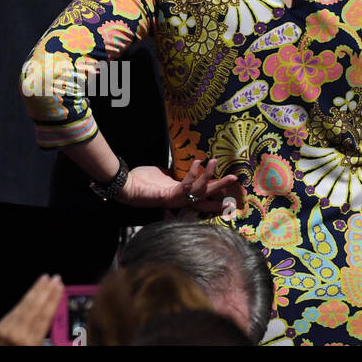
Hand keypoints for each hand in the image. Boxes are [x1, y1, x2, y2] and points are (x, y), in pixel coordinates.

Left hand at [0, 274, 61, 345]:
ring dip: (34, 291)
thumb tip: (59, 326)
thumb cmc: (20, 361)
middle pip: (34, 308)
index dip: (52, 300)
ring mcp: (4, 330)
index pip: (44, 317)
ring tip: (43, 279)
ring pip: (22, 306)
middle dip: (45, 291)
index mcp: (29, 343)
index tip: (60, 287)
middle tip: (55, 278)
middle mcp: (16, 334)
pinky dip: (23, 301)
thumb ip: (49, 342)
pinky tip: (29, 295)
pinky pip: (13, 312)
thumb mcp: (37, 350)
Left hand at [119, 158, 243, 212]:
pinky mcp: (169, 196)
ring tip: (215, 161)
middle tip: (234, 178)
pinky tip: (198, 162)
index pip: (202, 196)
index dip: (216, 193)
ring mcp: (176, 199)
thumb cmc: (142, 180)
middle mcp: (181, 200)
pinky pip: (185, 185)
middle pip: (206, 196)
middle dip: (221, 187)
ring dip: (208, 175)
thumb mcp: (162, 175)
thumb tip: (183, 168)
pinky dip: (193, 174)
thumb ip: (174, 175)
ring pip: (199, 190)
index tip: (230, 189)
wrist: (126, 185)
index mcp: (180, 195)